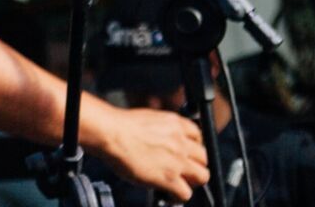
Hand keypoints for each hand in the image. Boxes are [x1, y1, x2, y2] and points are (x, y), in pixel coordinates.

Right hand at [88, 102, 208, 201]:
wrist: (111, 132)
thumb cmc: (120, 125)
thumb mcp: (148, 119)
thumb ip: (162, 129)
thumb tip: (160, 138)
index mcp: (176, 124)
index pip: (198, 137)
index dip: (192, 147)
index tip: (186, 153)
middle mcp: (181, 142)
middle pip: (204, 158)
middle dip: (195, 165)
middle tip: (183, 170)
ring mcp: (178, 161)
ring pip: (202, 176)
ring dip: (191, 181)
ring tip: (178, 183)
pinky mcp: (170, 178)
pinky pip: (185, 193)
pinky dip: (178, 196)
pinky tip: (168, 194)